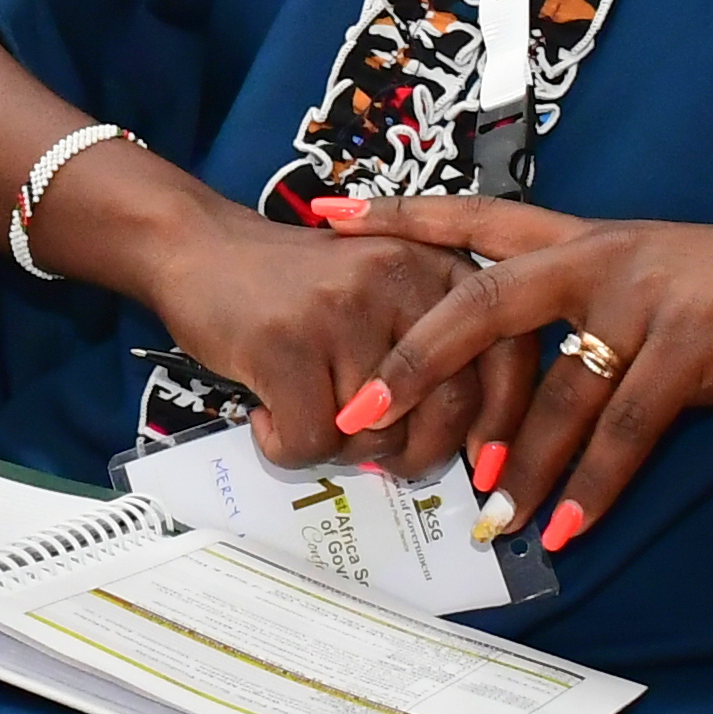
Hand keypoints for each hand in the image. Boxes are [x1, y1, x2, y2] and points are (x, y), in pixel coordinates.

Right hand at [103, 181, 514, 479]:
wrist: (202, 248)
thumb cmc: (300, 288)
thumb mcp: (388, 294)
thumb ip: (439, 351)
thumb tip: (474, 450)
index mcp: (439, 266)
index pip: (511, 356)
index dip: (506, 423)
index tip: (484, 465)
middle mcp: (402, 279)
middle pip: (450, 408)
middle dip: (417, 455)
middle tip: (381, 457)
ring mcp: (343, 310)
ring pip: (378, 434)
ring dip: (341, 450)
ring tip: (312, 416)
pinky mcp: (286, 342)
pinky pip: (313, 440)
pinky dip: (287, 448)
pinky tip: (268, 417)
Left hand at [319, 197, 712, 551]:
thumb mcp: (653, 283)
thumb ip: (585, 319)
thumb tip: (519, 381)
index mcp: (585, 237)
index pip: (477, 219)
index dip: (405, 216)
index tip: (331, 212)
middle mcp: (602, 258)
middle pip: (483, 303)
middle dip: (419, 360)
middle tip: (362, 409)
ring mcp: (645, 300)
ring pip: (555, 389)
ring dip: (518, 461)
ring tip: (483, 516)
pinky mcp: (691, 346)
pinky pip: (625, 430)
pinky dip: (593, 488)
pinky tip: (564, 530)